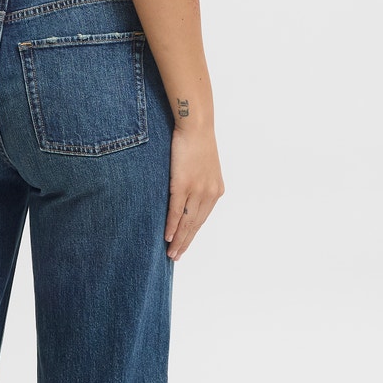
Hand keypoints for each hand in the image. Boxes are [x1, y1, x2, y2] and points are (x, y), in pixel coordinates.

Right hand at [165, 125, 224, 259]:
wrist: (195, 126)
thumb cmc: (196, 142)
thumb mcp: (203, 167)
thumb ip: (197, 183)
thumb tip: (186, 195)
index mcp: (215, 190)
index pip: (202, 218)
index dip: (192, 234)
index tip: (184, 246)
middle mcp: (209, 193)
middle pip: (195, 224)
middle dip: (186, 242)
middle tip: (176, 256)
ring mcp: (197, 190)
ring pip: (187, 221)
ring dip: (179, 239)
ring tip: (171, 252)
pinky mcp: (183, 184)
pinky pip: (177, 210)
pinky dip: (172, 225)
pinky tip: (167, 236)